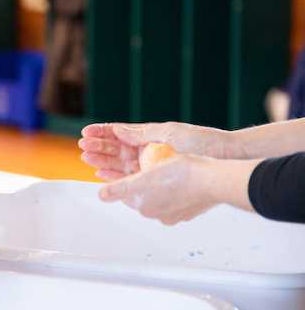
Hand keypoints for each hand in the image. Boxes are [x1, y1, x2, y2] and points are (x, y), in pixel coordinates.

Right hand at [79, 122, 233, 180]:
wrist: (227, 158)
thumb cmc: (204, 142)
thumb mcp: (170, 132)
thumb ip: (142, 133)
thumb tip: (118, 129)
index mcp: (152, 135)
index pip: (121, 133)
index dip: (103, 132)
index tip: (86, 132)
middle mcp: (151, 150)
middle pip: (118, 149)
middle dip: (99, 147)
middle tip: (83, 147)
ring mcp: (154, 165)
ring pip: (122, 163)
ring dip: (104, 161)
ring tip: (87, 159)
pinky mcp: (159, 179)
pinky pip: (133, 178)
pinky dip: (117, 176)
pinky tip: (104, 175)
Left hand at [98, 154, 223, 224]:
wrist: (214, 180)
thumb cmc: (182, 176)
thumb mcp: (144, 178)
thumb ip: (120, 188)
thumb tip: (102, 196)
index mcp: (145, 207)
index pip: (126, 192)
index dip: (123, 176)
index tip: (126, 164)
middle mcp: (160, 215)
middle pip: (142, 194)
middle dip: (141, 179)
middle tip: (148, 164)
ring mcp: (176, 213)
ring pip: (159, 194)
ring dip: (157, 182)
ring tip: (164, 167)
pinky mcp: (189, 208)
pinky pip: (176, 196)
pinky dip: (173, 186)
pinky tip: (179, 175)